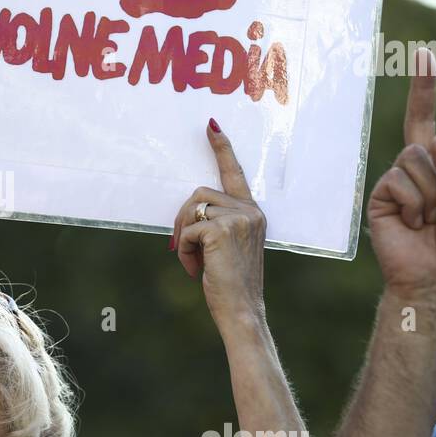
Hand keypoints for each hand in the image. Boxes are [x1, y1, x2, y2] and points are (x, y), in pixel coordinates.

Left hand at [172, 120, 266, 325]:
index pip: (235, 174)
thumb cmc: (231, 283)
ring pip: (192, 210)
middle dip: (183, 220)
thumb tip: (189, 212)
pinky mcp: (222, 229)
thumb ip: (217, 224)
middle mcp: (250, 211)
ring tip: (194, 262)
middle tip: (183, 249)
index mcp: (252, 213)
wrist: (242, 310)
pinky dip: (184, 250)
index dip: (222, 149)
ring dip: (184, 237)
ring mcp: (239, 218)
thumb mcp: (227, 248)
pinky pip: (188, 229)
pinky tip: (196, 269)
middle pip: (199, 194)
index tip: (211, 126)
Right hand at [367, 49, 435, 302]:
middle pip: (422, 121)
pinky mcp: (381, 195)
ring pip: (415, 156)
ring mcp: (401, 181)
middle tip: (424, 52)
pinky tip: (414, 225)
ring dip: (432, 191)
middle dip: (423, 86)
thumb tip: (432, 139)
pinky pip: (399, 178)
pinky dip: (414, 202)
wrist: (435, 282)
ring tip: (432, 220)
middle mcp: (428, 171)